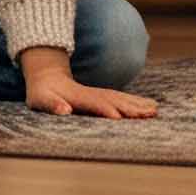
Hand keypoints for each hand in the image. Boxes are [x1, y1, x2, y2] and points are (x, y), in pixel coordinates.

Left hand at [24, 66, 157, 119]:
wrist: (48, 77)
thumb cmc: (42, 94)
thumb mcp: (41, 100)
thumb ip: (52, 104)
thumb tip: (64, 110)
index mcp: (76, 97)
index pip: (93, 103)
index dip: (105, 109)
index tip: (118, 117)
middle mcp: (91, 94)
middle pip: (113, 100)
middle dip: (130, 107)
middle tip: (148, 114)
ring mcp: (99, 94)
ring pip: (121, 98)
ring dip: (137, 105)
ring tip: (154, 110)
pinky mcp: (104, 98)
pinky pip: (123, 99)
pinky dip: (137, 103)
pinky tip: (152, 107)